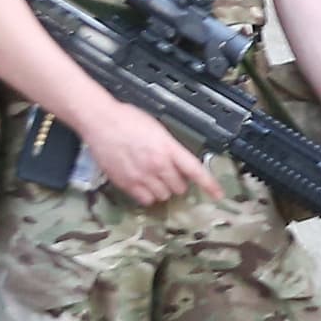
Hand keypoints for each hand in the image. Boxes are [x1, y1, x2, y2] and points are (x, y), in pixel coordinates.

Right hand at [82, 107, 217, 207]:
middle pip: (179, 187)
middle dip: (178, 182)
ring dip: (163, 190)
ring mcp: (141, 176)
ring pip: (163, 196)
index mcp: (168, 148)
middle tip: (170, 175)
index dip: (209, 184)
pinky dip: (147, 196)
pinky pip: (145, 200)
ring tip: (155, 178)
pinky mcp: (126, 184)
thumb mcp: (158, 130)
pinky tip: (144, 185)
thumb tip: (178, 161)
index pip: (195, 170)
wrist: (101, 121)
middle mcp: (157, 165)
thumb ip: (170, 148)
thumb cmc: (128, 120)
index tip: (219, 194)